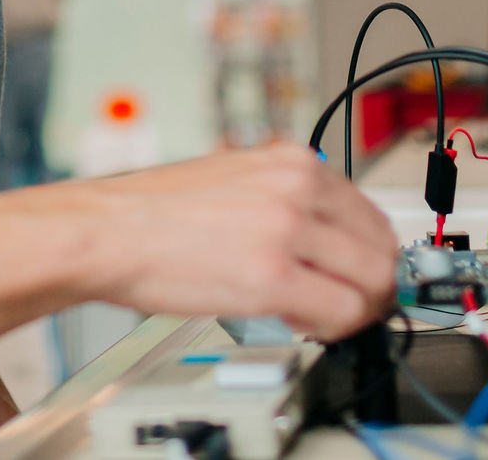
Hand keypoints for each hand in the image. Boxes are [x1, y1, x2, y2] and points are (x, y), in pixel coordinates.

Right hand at [78, 143, 398, 341]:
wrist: (106, 229)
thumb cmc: (152, 211)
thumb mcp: (234, 177)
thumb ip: (284, 196)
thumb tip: (323, 234)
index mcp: (291, 159)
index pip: (369, 212)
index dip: (368, 254)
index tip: (359, 275)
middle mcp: (296, 186)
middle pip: (381, 247)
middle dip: (373, 285)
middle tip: (352, 307)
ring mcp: (287, 228)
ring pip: (371, 281)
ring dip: (357, 308)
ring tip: (322, 317)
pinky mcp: (271, 275)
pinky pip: (342, 312)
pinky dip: (334, 328)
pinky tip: (305, 325)